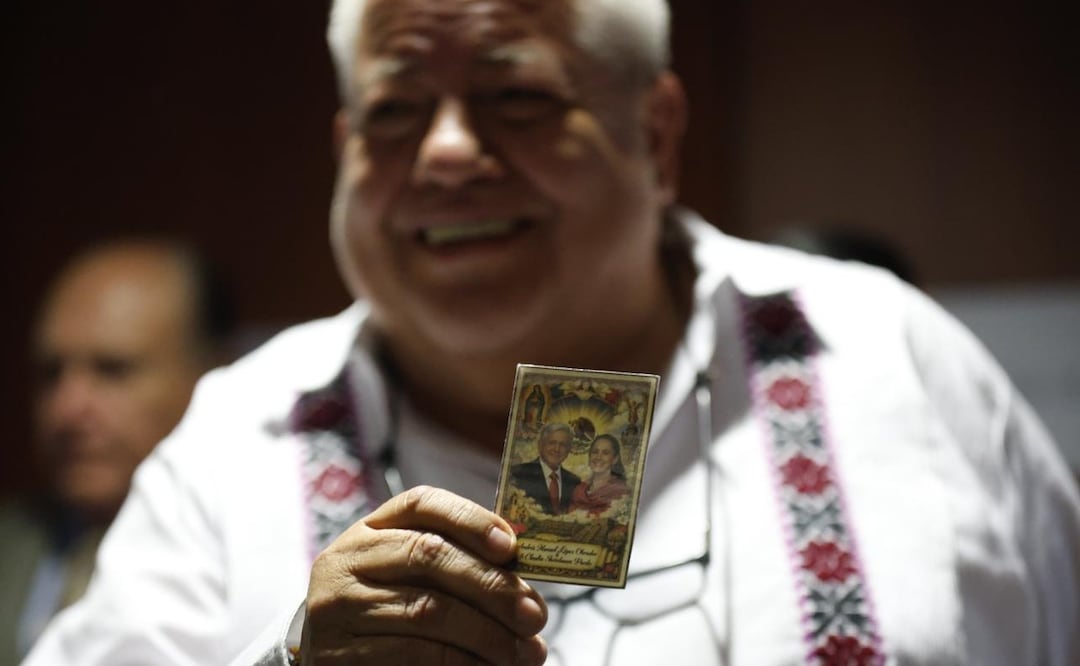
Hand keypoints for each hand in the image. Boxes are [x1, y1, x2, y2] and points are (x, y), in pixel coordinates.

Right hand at [300, 485, 548, 664]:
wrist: (332, 659)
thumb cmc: (387, 610)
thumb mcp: (409, 575)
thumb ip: (456, 562)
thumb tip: (522, 571)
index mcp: (372, 528)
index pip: (422, 504)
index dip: (471, 519)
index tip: (512, 547)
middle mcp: (348, 559)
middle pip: (428, 555)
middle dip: (492, 585)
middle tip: (535, 614)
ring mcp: (338, 607)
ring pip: (427, 610)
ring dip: (487, 634)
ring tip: (525, 651)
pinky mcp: (340, 655)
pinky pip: (413, 655)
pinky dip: (461, 663)